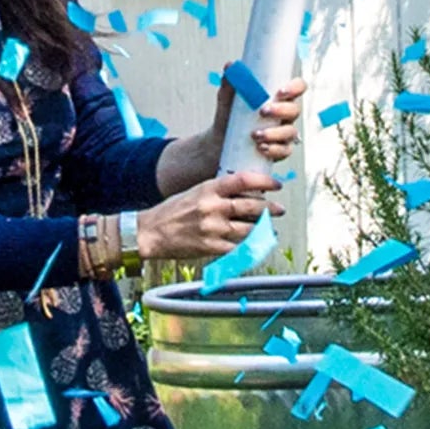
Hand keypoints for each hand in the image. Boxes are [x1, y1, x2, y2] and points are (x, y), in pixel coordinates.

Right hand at [138, 170, 283, 262]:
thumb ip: (219, 191)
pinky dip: (250, 246)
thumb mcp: (196, 192)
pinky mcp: (210, 247)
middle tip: (279, 209)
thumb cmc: (174, 211)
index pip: (243, 180)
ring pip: (248, 228)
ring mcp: (212, 228)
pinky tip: (258, 244)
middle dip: (270, 209)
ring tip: (271, 227)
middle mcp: (212, 207)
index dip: (264, 182)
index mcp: (208, 189)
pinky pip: (238, 248)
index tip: (276, 185)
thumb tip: (247, 191)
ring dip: (264, 228)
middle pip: (251, 206)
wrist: (150, 232)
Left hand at [209, 74, 303, 165]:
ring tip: (255, 135)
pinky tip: (261, 148)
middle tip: (262, 111)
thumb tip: (231, 65)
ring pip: (290, 132)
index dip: (295, 88)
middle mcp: (285, 115)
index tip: (280, 91)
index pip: (297, 88)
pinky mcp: (279, 150)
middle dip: (281, 110)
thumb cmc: (230, 118)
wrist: (220, 143)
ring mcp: (284, 133)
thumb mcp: (227, 99)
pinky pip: (284, 150)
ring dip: (274, 133)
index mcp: (278, 98)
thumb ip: (231, 83)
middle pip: (295, 110)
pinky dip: (274, 150)